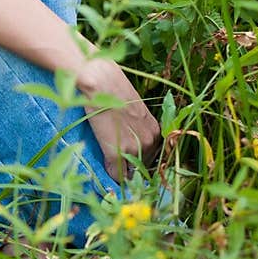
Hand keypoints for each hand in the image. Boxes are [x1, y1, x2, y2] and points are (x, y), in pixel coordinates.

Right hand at [76, 55, 160, 181]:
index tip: (130, 162)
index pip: (150, 156)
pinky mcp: (117, 154)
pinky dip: (110, 175)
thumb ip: (136, 127)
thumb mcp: (134, 109)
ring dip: (120, 172)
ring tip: (109, 162)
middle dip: (130, 167)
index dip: (138, 160)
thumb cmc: (114, 90)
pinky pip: (115, 175)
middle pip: (141, 166)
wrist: (102, 83)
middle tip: (117, 162)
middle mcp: (149, 142)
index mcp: (155, 131)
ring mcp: (134, 149)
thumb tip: (128, 138)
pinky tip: (105, 168)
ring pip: (129, 173)